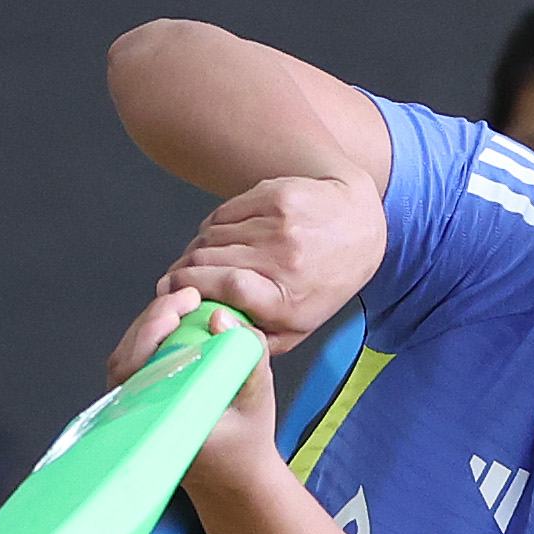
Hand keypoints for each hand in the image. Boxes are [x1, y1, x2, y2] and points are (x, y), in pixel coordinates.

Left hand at [105, 285, 284, 494]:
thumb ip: (248, 354)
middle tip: (185, 298)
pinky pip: (132, 368)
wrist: (235, 478)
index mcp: (164, 422)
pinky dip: (149, 342)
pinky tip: (173, 328)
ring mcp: (133, 416)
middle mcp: (140, 421)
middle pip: (125, 358)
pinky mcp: (137, 407)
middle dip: (153, 318)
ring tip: (181, 309)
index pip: (140, 366)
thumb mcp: (259, 397)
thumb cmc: (247, 442)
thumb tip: (220, 317)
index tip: (182, 305)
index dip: (154, 327)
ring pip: (125, 360)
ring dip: (148, 327)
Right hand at [151, 174, 381, 351]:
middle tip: (178, 280)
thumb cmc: (323, 284)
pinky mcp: (273, 195)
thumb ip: (255, 338)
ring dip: (197, 250)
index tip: (174, 291)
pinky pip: (222, 214)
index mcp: (289, 298)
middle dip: (183, 271)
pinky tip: (225, 238)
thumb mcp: (298, 327)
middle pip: (208, 260)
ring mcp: (279, 223)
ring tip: (204, 261)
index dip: (193, 286)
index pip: (229, 287)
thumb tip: (214, 328)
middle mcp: (284, 258)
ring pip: (210, 236)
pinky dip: (213, 228)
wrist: (359, 225)